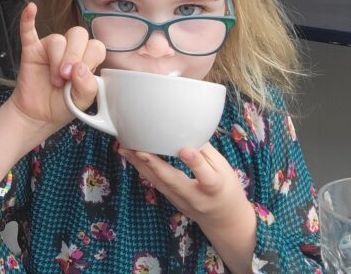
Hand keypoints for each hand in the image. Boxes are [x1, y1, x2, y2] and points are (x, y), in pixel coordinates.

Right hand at [8, 2, 105, 136]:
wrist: (38, 115)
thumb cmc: (61, 106)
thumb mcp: (81, 102)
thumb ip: (87, 87)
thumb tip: (81, 69)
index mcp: (86, 60)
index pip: (95, 46)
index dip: (89, 59)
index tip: (80, 76)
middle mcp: (70, 50)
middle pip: (78, 35)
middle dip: (73, 56)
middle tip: (66, 75)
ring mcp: (49, 48)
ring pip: (57, 39)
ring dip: (56, 60)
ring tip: (54, 80)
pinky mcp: (31, 50)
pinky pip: (28, 31)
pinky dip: (28, 19)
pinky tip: (31, 9)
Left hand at [119, 143, 255, 245]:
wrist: (223, 221)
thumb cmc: (226, 190)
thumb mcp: (225, 169)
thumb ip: (206, 152)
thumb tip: (187, 129)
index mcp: (215, 188)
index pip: (206, 177)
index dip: (195, 163)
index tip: (185, 150)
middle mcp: (195, 197)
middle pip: (173, 181)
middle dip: (153, 164)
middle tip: (136, 148)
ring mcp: (180, 201)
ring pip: (158, 182)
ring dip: (139, 164)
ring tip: (124, 148)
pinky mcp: (170, 200)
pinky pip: (155, 183)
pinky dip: (142, 169)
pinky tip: (130, 156)